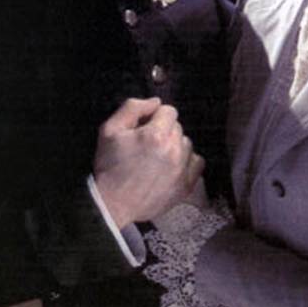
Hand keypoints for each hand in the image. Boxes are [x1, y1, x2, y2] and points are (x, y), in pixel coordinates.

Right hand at [94, 97, 204, 228]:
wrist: (111, 204)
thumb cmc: (109, 166)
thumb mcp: (110, 129)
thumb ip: (132, 107)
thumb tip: (156, 102)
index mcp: (156, 135)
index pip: (169, 111)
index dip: (155, 116)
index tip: (144, 127)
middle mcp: (174, 150)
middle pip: (178, 127)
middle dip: (164, 130)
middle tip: (147, 144)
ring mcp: (182, 169)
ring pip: (187, 143)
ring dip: (175, 145)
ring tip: (158, 157)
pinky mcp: (186, 186)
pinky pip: (197, 163)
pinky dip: (187, 162)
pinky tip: (172, 166)